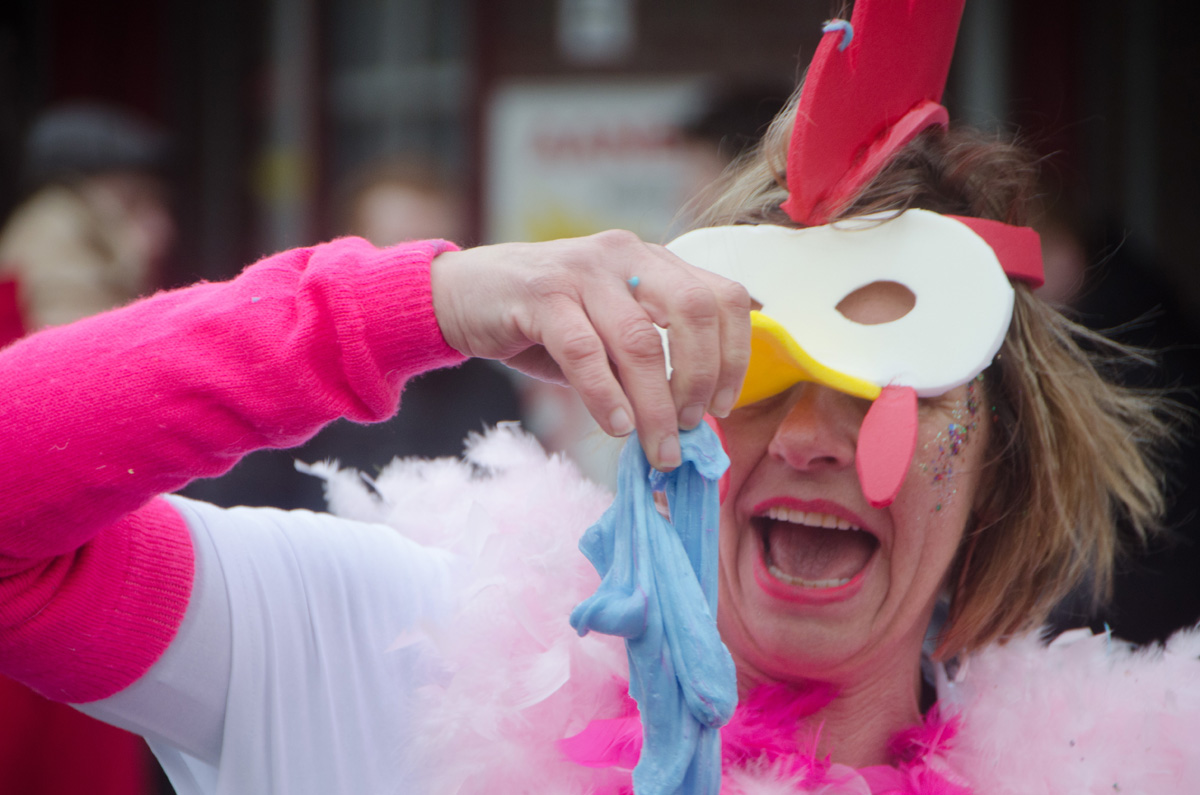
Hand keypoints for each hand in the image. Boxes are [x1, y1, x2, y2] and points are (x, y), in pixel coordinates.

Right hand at [431, 231, 750, 470]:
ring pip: (640, 339)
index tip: (724, 406)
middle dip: (701, 379)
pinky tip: (617, 426)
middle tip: (689, 428)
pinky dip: (606, 395)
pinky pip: (584, 350)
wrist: (461, 294)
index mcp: (653, 261)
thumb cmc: (544, 323)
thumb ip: (647, 362)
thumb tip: (690, 420)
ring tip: (657, 446)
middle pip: (694, 311)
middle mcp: (626, 255)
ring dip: (656, 404)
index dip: (735, 354)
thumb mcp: (607, 335)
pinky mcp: (539, 293)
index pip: (722, 296)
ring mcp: (583, 270)